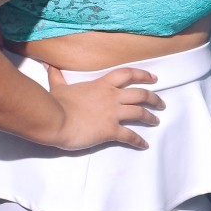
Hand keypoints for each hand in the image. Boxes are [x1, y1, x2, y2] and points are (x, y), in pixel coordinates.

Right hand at [47, 65, 164, 149]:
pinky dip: (139, 141)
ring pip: (140, 113)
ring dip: (150, 117)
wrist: (55, 119)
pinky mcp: (110, 130)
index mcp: (101, 85)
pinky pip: (130, 136)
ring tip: (156, 121)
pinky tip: (144, 145)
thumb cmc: (56, 103)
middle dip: (153, 98)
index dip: (142, 75)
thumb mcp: (58, 87)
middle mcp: (111, 97)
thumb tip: (50, 66)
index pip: (127, 74)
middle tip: (161, 103)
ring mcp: (113, 114)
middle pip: (140, 94)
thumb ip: (57, 77)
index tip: (153, 78)